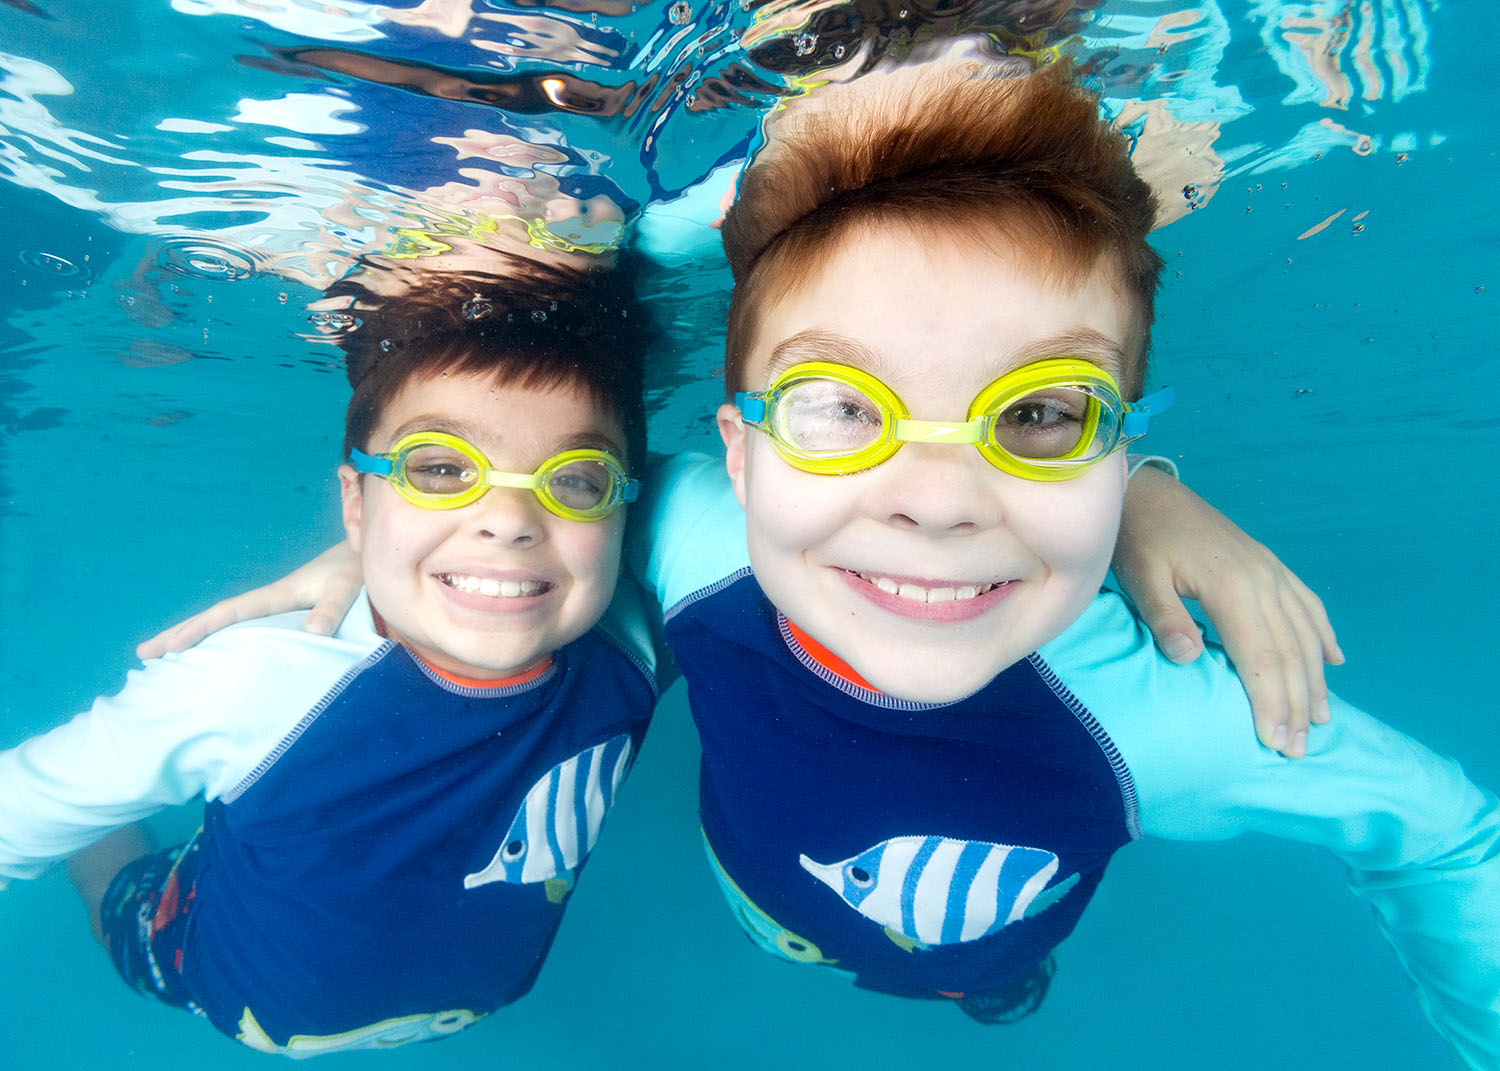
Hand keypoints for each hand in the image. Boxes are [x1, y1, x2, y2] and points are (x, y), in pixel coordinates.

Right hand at [135, 543, 363, 658]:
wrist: (367, 551)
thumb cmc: (357, 569)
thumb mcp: (347, 587)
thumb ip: (331, 607)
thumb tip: (313, 631)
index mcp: (278, 594)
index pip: (230, 613)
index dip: (200, 629)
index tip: (170, 647)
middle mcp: (269, 599)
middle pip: (216, 618)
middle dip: (180, 634)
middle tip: (142, 654)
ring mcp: (274, 605)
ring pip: (225, 622)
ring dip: (193, 636)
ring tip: (160, 656)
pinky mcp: (285, 611)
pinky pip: (244, 626)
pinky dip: (221, 637)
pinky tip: (212, 652)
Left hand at [1114, 466, 1343, 757]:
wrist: (1147, 492)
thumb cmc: (1138, 538)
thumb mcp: (1140, 578)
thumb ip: (1165, 617)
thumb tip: (1191, 657)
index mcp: (1231, 586)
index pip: (1260, 657)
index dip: (1270, 702)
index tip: (1275, 742)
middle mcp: (1262, 579)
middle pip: (1289, 653)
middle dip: (1296, 705)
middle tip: (1298, 750)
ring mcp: (1270, 570)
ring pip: (1304, 633)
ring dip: (1315, 679)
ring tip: (1321, 720)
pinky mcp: (1268, 565)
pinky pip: (1307, 604)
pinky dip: (1323, 635)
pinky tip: (1334, 662)